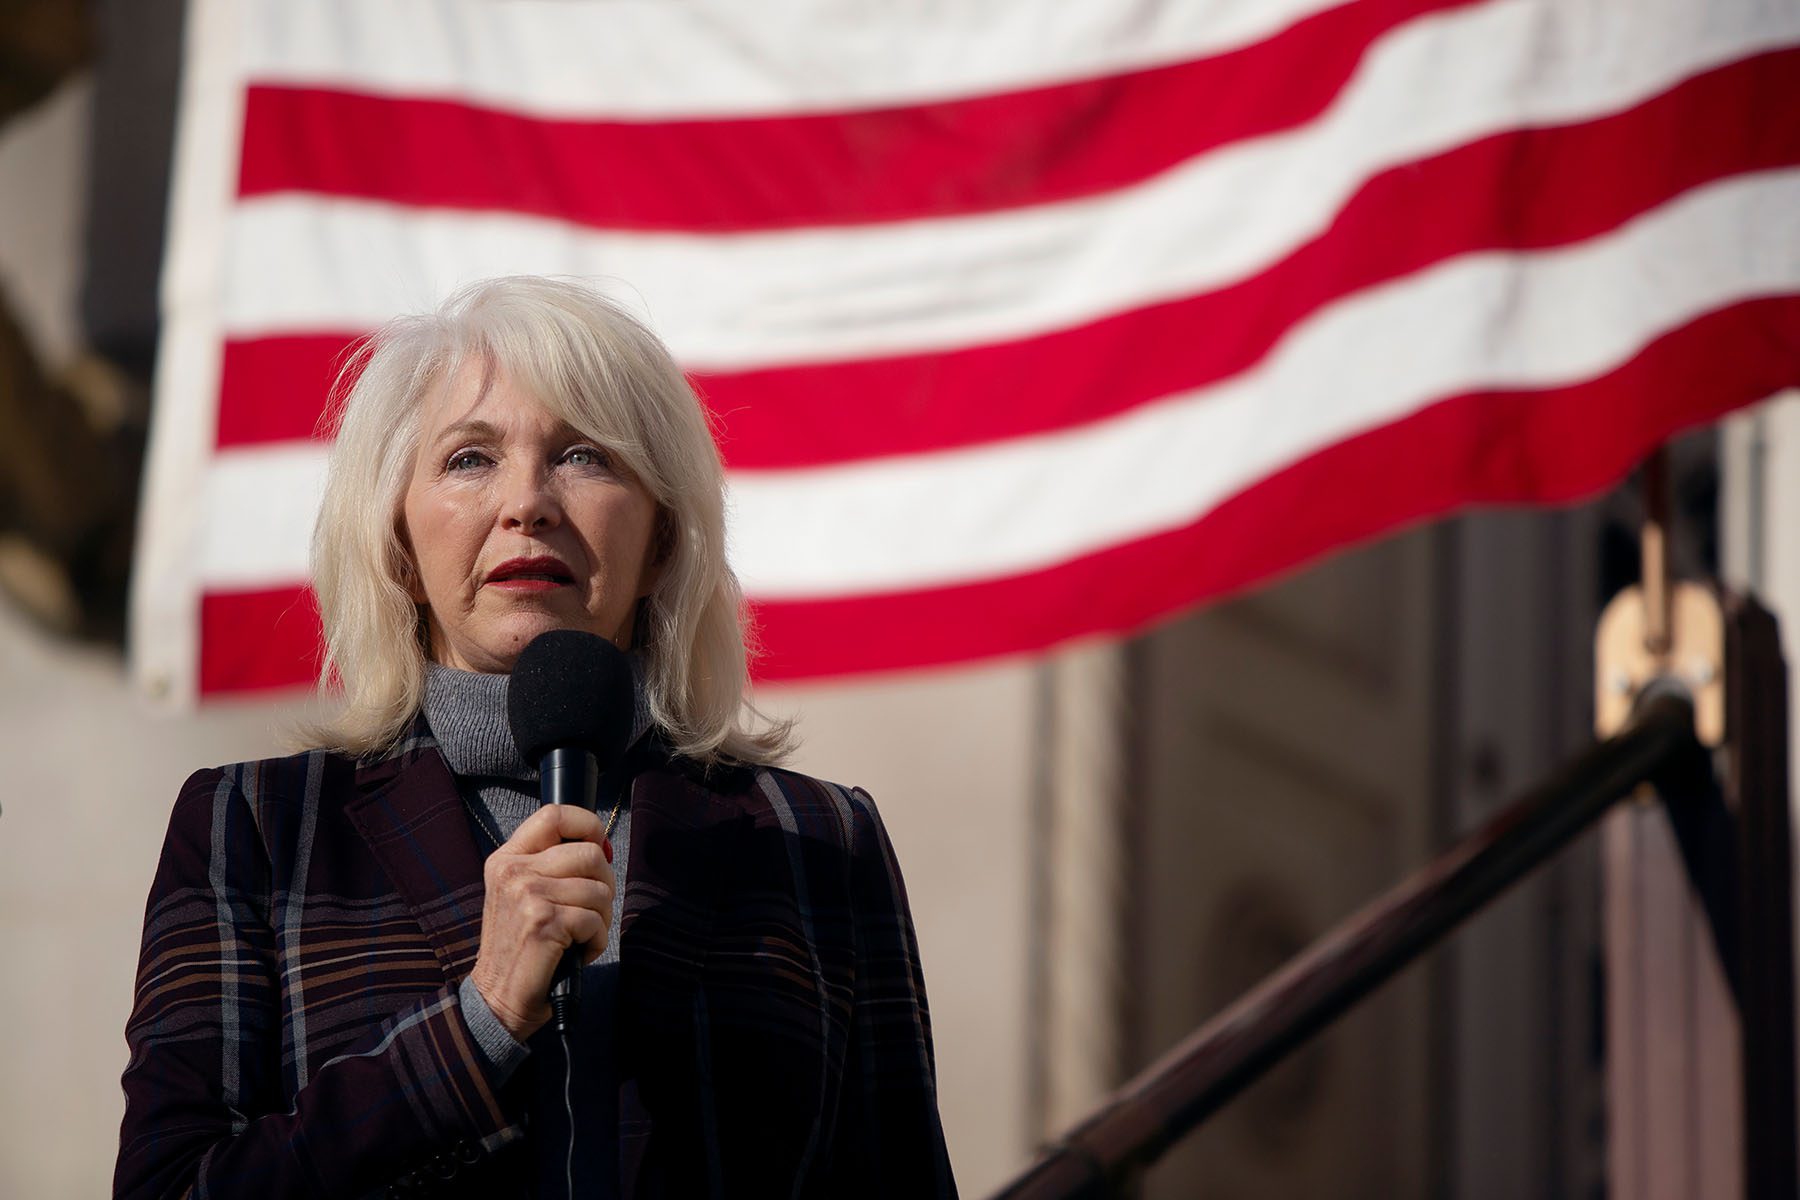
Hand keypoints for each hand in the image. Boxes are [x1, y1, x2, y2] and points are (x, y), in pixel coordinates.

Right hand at [469, 803, 615, 1040]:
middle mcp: (513, 872)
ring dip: (601, 919)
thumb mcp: (523, 895)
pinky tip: (577, 952)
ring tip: (579, 936)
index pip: (554, 814)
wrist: (497, 998)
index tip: (598, 846)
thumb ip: (552, 865)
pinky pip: (596, 921)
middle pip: (590, 854)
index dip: (587, 824)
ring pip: (599, 890)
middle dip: (604, 885)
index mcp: (507, 859)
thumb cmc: (521, 947)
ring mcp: (527, 895)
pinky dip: (597, 941)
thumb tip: (602, 844)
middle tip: (591, 912)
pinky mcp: (544, 923)